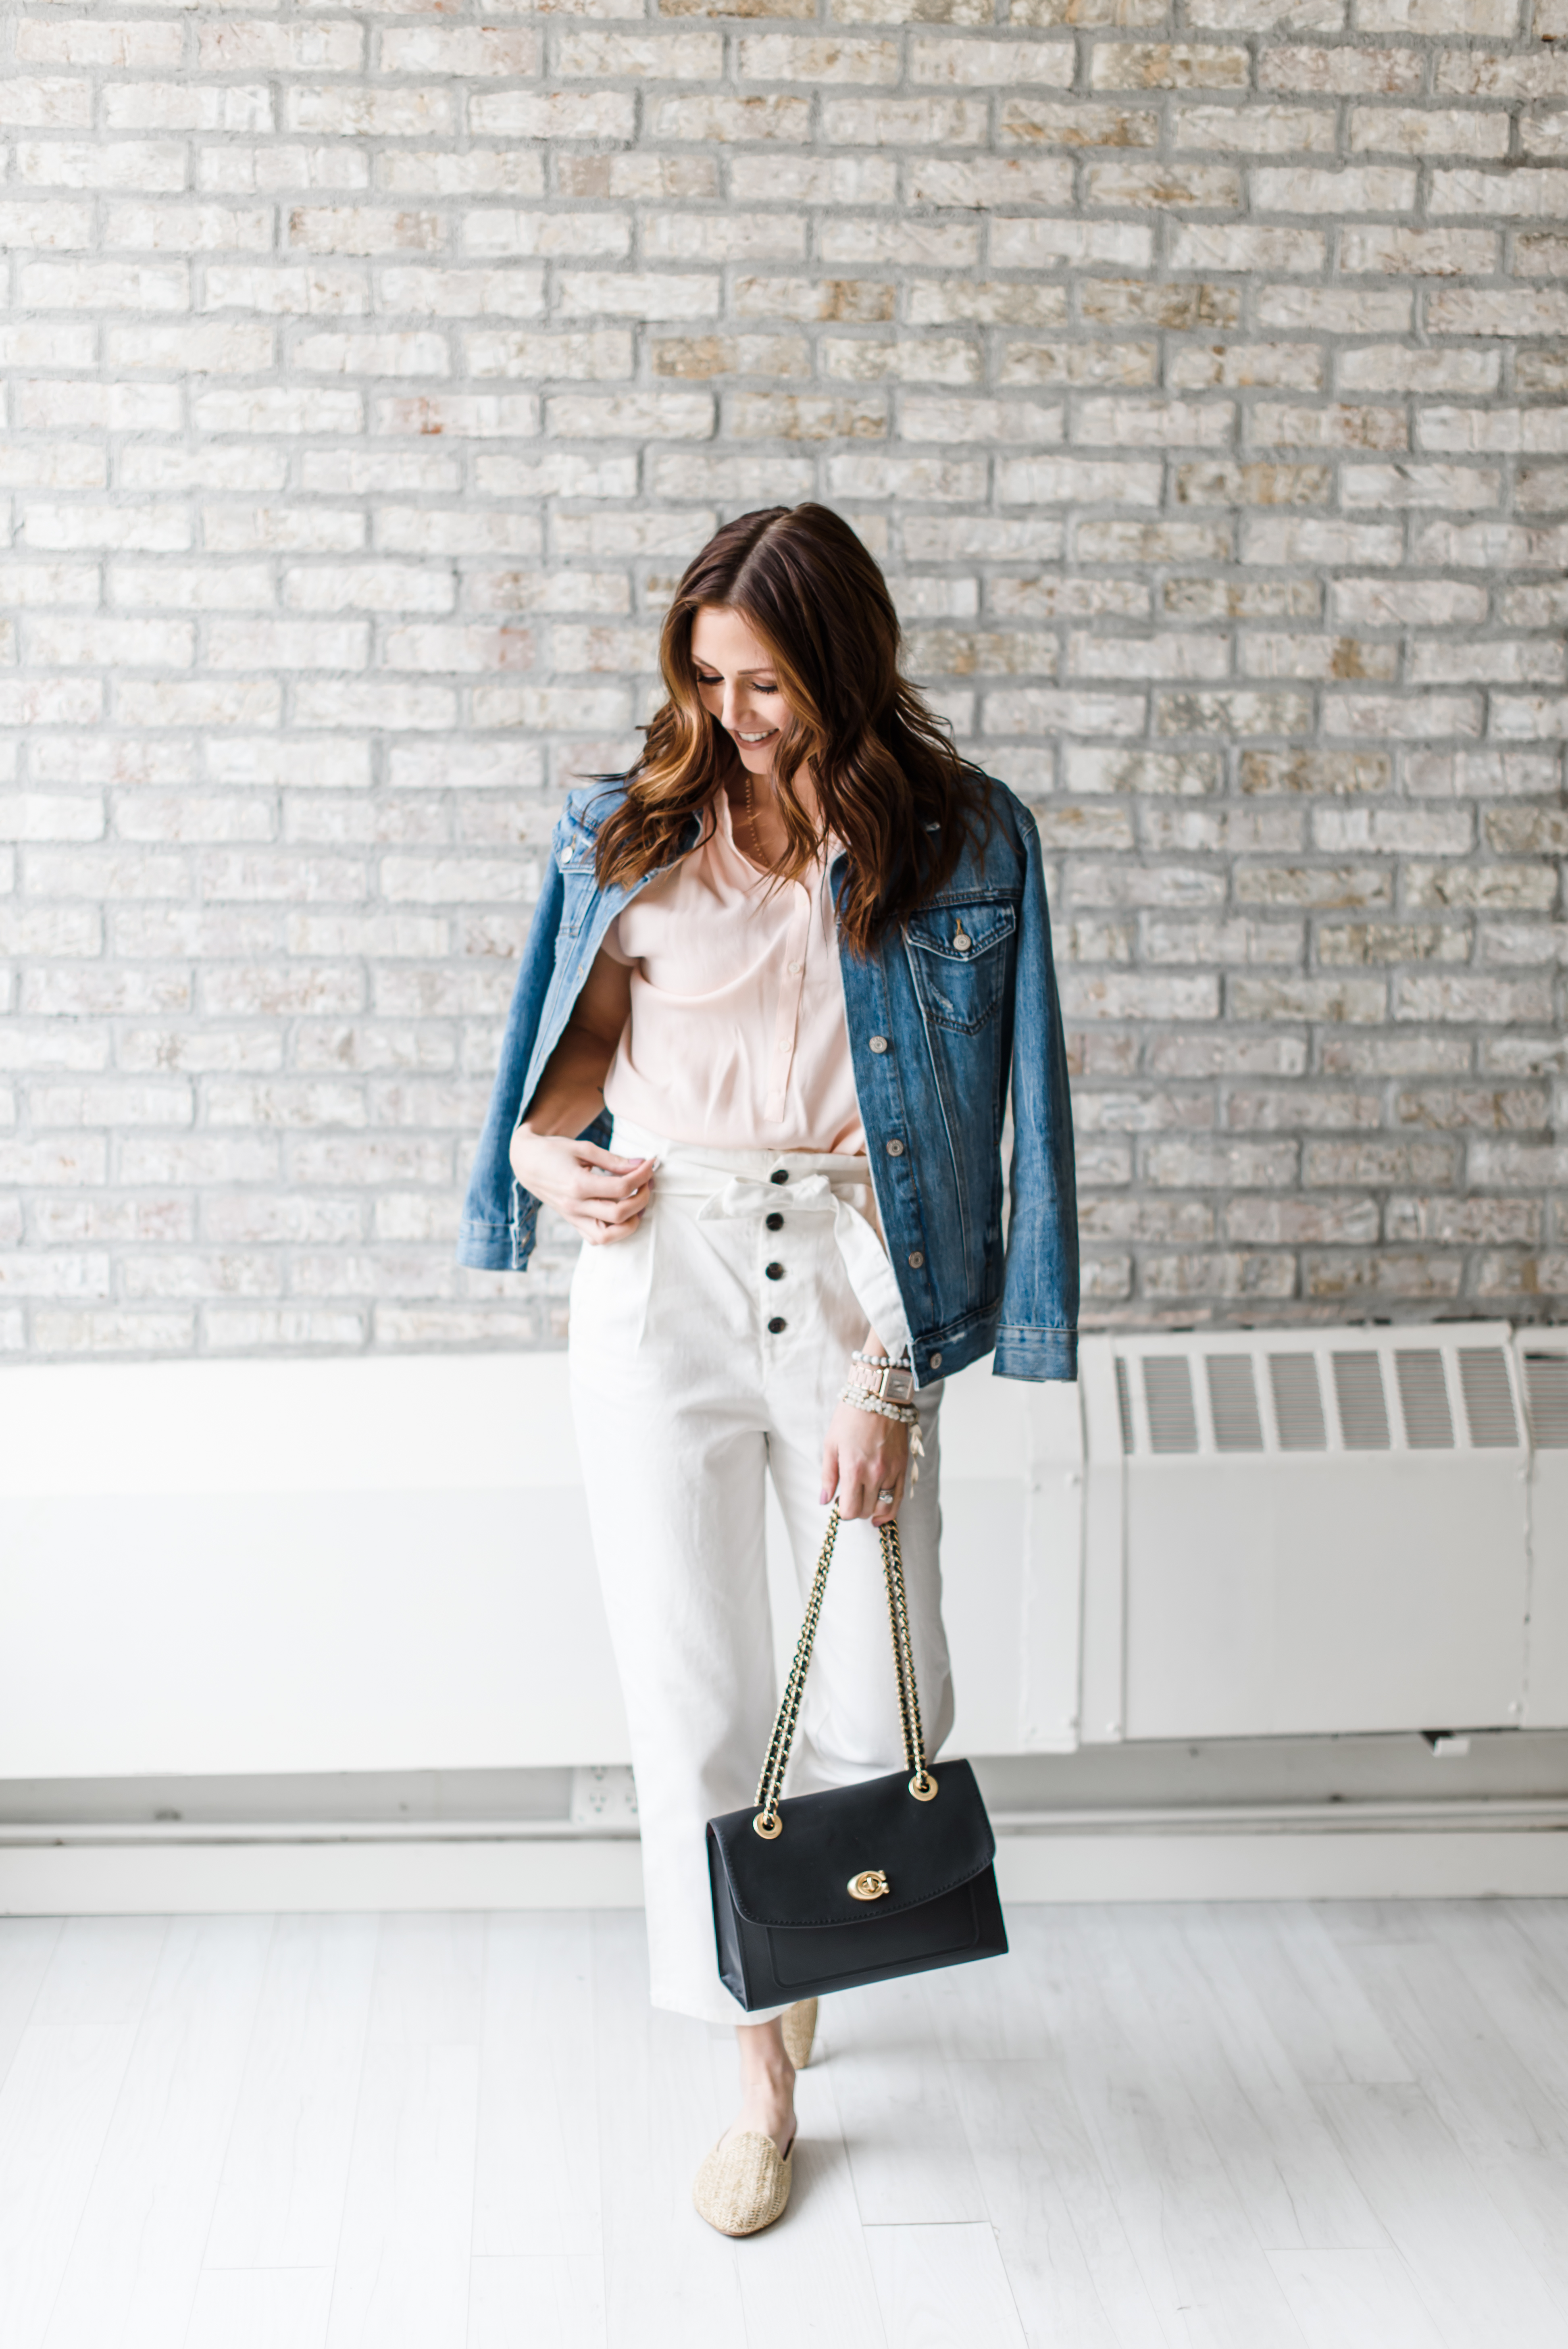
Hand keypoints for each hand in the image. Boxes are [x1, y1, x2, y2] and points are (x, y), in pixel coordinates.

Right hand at [509, 1125, 653, 1245]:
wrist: (527, 1163)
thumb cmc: (554, 1151)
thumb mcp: (583, 1148)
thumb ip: (613, 1160)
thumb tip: (641, 1164)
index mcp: (577, 1185)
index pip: (621, 1188)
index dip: (642, 1176)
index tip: (651, 1163)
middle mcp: (574, 1206)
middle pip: (619, 1214)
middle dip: (642, 1198)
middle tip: (648, 1181)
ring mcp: (572, 1218)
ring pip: (609, 1236)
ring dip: (631, 1222)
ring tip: (638, 1202)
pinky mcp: (572, 1223)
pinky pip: (596, 1239)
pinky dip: (614, 1231)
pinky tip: (623, 1214)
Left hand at [821, 1394, 910, 1526]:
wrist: (877, 1396)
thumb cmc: (850, 1417)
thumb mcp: (831, 1444)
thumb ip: (828, 1476)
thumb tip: (824, 1500)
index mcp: (853, 1469)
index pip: (850, 1510)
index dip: (843, 1512)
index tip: (840, 1503)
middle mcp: (875, 1474)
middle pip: (866, 1511)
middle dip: (856, 1510)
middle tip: (850, 1498)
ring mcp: (892, 1471)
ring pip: (884, 1507)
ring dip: (872, 1509)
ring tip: (864, 1502)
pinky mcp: (903, 1466)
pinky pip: (899, 1497)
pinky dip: (890, 1508)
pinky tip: (881, 1512)